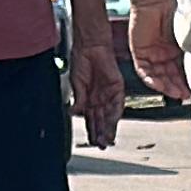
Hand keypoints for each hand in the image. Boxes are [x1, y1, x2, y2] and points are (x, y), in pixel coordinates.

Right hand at [71, 32, 122, 147]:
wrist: (90, 45)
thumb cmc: (82, 59)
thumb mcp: (76, 83)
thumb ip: (78, 99)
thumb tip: (73, 112)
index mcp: (89, 99)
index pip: (92, 120)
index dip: (93, 131)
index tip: (93, 142)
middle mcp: (100, 99)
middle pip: (102, 120)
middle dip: (101, 133)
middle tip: (101, 145)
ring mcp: (109, 94)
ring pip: (110, 116)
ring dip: (109, 128)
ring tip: (107, 139)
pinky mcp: (118, 88)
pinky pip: (118, 104)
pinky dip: (114, 114)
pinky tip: (111, 123)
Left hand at [128, 0, 189, 101]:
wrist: (157, 1)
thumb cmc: (176, 15)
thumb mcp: (188, 39)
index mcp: (176, 51)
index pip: (181, 72)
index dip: (187, 83)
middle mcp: (164, 55)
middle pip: (169, 77)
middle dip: (177, 88)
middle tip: (185, 96)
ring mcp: (151, 54)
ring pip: (158, 77)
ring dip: (166, 87)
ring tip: (175, 93)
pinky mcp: (139, 52)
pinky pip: (143, 71)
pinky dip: (151, 80)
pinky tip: (160, 86)